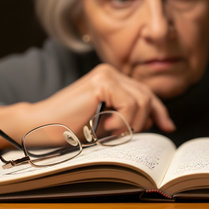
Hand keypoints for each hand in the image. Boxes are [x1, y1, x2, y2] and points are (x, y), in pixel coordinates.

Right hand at [0, 64, 174, 150]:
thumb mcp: (108, 121)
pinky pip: (130, 104)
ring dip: (129, 124)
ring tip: (108, 131)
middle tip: (123, 135)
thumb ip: (129, 115)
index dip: (159, 111)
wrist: (40, 127)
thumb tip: (157, 119)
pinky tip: (105, 127)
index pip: (146, 93)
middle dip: (144, 121)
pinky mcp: (102, 81)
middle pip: (148, 97)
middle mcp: (111, 72)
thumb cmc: (71, 128)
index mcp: (112, 79)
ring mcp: (106, 74)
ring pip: (142, 101)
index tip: (168, 127)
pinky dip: (122, 120)